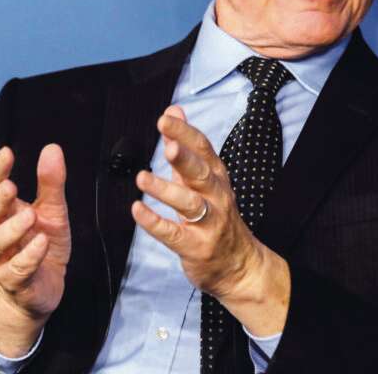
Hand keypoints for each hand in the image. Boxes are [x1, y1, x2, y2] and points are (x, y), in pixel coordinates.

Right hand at [0, 144, 71, 355]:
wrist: (43, 289)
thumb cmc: (41, 243)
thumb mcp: (51, 210)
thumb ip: (50, 183)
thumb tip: (52, 148)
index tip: (6, 153)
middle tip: (10, 186)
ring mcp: (0, 260)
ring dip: (12, 229)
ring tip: (30, 215)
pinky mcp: (14, 282)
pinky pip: (17, 269)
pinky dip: (29, 256)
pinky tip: (41, 242)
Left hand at [132, 105, 289, 335]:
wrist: (239, 264)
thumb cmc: (217, 217)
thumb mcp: (205, 179)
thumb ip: (186, 146)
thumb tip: (174, 112)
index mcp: (216, 177)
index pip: (204, 149)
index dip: (185, 133)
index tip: (166, 118)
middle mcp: (216, 197)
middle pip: (201, 173)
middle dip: (184, 157)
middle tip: (166, 142)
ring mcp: (208, 223)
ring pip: (189, 203)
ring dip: (166, 189)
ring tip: (143, 177)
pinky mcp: (196, 246)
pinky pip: (174, 234)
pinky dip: (155, 222)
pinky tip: (137, 211)